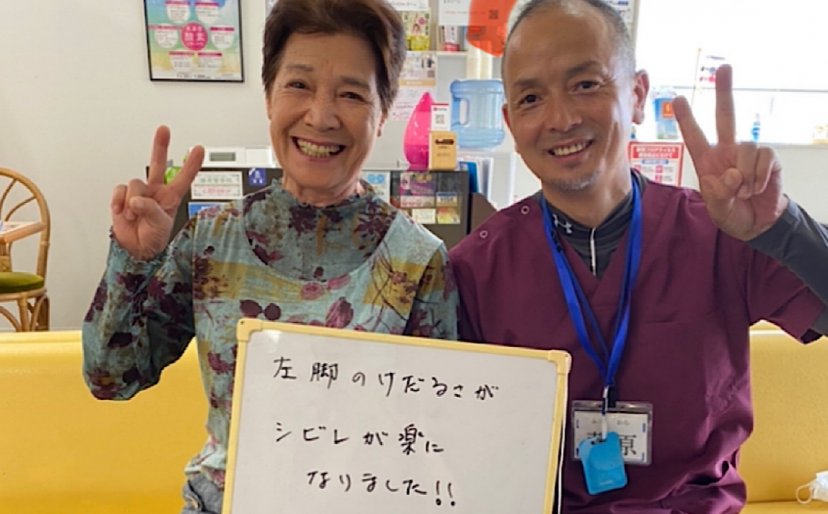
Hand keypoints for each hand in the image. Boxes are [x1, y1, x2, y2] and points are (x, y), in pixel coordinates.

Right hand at [111, 126, 203, 259]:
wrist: (136, 249)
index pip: (183, 177)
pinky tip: (122, 211)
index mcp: (170, 197)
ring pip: (135, 184)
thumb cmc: (154, 238)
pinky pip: (120, 190)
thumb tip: (136, 200)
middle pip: (157, 164)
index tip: (199, 149)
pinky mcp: (123, 197)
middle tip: (164, 130)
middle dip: (160, 145)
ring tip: (134, 216)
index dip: (192, 164)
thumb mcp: (160, 226)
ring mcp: (139, 193)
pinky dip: (119, 201)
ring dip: (133, 202)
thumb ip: (150, 210)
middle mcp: (156, 191)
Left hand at [673, 65, 786, 240]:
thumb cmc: (732, 214)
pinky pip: (764, 159)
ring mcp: (747, 154)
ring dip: (745, 175)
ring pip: (745, 147)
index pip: (694, 137)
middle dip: (724, 92)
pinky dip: (759, 177)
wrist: (757, 224)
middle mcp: (726, 152)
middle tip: (724, 68)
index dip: (686, 119)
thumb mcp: (718, 211)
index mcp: (707, 161)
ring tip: (744, 192)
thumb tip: (732, 174)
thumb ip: (720, 195)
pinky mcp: (768, 159)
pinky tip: (757, 188)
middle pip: (725, 117)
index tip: (677, 99)